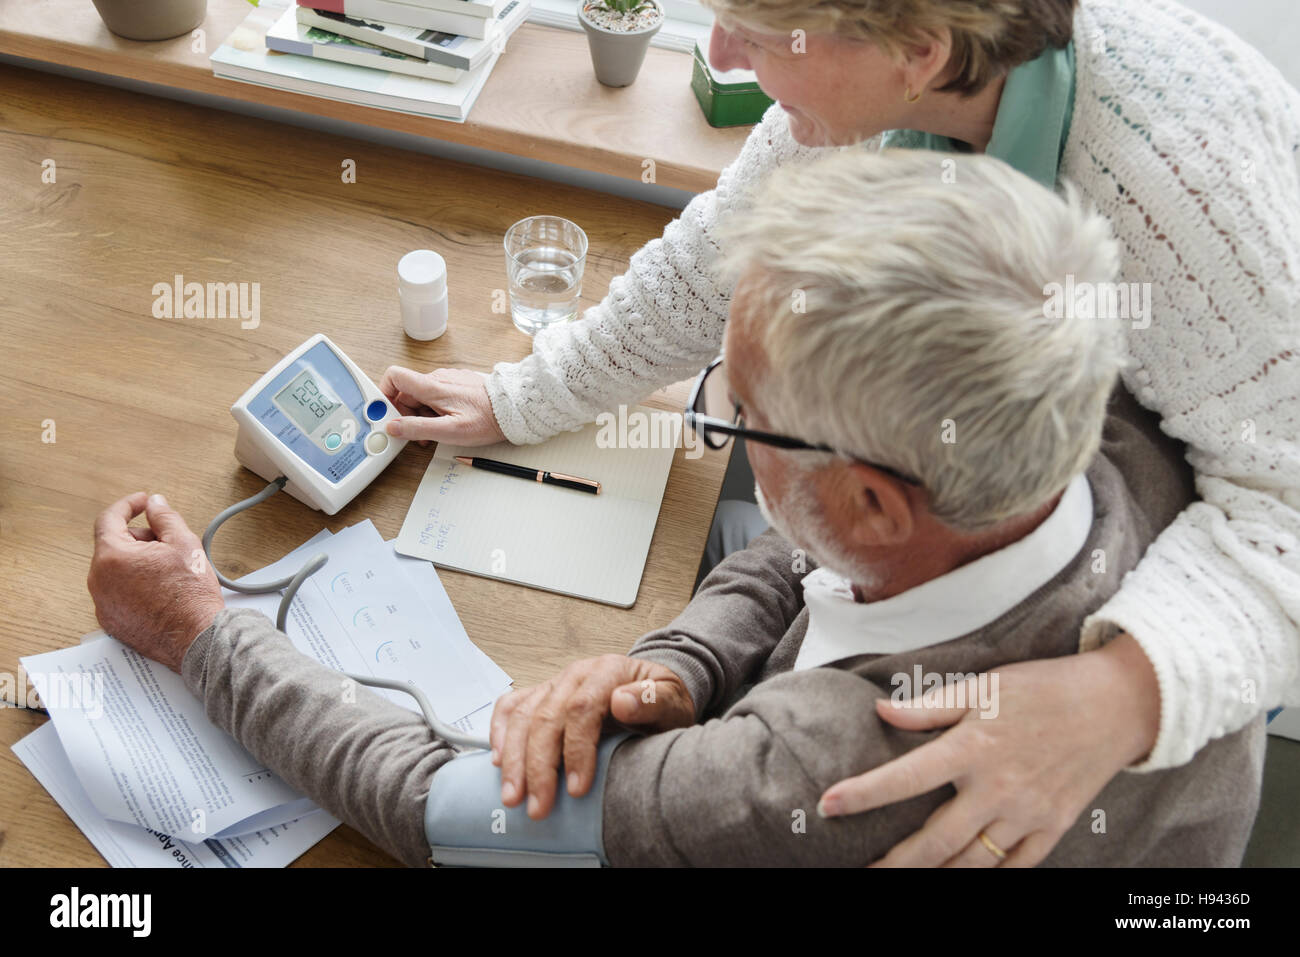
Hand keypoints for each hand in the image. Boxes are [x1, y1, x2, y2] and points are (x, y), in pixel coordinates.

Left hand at [87, 492, 224, 672]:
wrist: (196, 636)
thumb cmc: (190, 595)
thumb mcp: (183, 542)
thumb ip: (164, 516)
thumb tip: (155, 504)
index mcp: (111, 557)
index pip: (109, 519)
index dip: (128, 505)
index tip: (141, 502)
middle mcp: (99, 581)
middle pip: (114, 546)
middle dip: (140, 539)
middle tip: (168, 544)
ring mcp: (103, 604)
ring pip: (116, 570)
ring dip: (138, 563)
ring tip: (169, 571)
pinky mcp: (112, 622)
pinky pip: (118, 594)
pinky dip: (134, 586)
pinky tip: (161, 591)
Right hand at [379, 366, 506, 446]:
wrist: (514, 409)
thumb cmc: (487, 419)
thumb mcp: (449, 431)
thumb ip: (418, 428)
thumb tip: (393, 427)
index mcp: (432, 386)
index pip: (394, 376)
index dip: (384, 393)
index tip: (385, 413)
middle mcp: (438, 378)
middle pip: (406, 392)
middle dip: (406, 414)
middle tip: (418, 435)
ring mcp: (448, 380)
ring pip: (422, 397)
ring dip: (422, 416)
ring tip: (437, 433)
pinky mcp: (458, 385)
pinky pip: (437, 396)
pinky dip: (435, 411)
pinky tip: (449, 423)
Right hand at [490, 654, 694, 819]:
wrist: (653, 688)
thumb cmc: (661, 700)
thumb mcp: (673, 701)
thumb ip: (653, 700)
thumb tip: (623, 701)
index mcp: (608, 671)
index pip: (583, 708)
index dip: (576, 750)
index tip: (576, 788)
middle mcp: (576, 674)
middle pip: (546, 716)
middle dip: (538, 766)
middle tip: (538, 805)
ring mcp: (555, 683)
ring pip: (523, 715)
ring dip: (513, 758)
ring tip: (513, 795)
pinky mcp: (542, 694)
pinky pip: (511, 706)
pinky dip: (499, 731)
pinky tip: (498, 759)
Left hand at [817, 633, 1160, 866]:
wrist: (1115, 706)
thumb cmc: (1042, 689)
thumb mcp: (983, 686)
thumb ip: (929, 706)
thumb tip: (880, 710)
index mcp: (973, 747)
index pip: (906, 777)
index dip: (863, 794)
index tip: (828, 805)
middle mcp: (997, 788)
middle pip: (934, 841)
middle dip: (893, 863)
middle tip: (862, 872)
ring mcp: (1027, 814)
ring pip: (969, 863)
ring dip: (933, 875)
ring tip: (903, 877)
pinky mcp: (1052, 829)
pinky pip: (1012, 868)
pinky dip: (984, 876)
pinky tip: (958, 876)